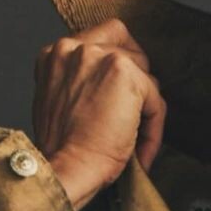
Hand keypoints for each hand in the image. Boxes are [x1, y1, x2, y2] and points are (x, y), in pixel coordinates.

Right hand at [32, 17, 166, 210]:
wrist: (65, 170)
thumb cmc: (63, 152)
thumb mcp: (61, 106)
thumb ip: (81, 85)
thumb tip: (113, 92)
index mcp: (55, 55)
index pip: (101, 40)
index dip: (118, 66)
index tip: (120, 97)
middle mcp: (73, 48)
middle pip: (127, 51)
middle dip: (135, 89)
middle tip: (131, 124)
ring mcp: (97, 56)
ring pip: (143, 74)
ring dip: (144, 111)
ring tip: (134, 142)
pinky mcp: (122, 73)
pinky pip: (154, 98)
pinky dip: (153, 129)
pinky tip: (140, 151)